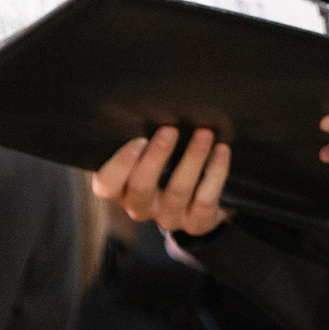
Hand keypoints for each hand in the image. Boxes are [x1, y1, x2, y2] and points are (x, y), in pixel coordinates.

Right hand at [92, 127, 233, 237]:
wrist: (201, 202)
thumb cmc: (166, 166)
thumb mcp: (148, 156)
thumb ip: (142, 142)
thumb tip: (148, 106)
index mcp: (121, 190)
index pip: (107, 185)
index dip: (120, 164)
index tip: (139, 139)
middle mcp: (141, 207)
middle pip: (141, 187)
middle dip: (156, 156)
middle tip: (170, 130)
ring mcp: (169, 217)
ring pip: (178, 190)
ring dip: (192, 158)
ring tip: (204, 133)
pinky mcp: (197, 223)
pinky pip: (206, 199)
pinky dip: (215, 172)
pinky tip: (221, 150)